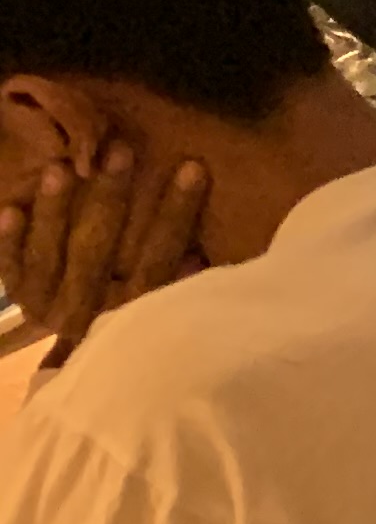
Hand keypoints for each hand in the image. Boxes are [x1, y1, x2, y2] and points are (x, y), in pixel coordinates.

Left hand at [1, 141, 210, 365]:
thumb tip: (207, 243)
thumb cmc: (139, 314)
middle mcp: (90, 311)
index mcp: (134, 309)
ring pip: (50, 259)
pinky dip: (9, 242)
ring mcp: (49, 307)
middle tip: (119, 151)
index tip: (192, 167)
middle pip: (98, 253)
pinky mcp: (23, 298)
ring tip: (58, 169)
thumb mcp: (169, 299)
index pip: (159, 258)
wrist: (88, 372)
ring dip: (54, 212)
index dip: (177, 214)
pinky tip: (9, 210)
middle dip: (109, 198)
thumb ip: (185, 276)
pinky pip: (12, 271)